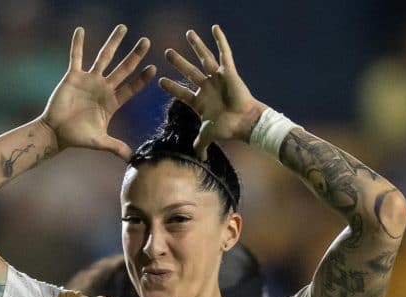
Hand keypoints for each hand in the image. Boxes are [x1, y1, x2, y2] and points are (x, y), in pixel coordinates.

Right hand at [41, 25, 155, 159]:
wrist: (55, 132)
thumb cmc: (77, 137)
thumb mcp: (99, 141)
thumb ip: (116, 146)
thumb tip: (132, 159)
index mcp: (112, 102)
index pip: (131, 88)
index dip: (142, 79)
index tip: (154, 68)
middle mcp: (103, 88)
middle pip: (123, 68)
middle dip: (135, 55)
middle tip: (147, 41)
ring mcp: (89, 80)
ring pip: (104, 57)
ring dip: (113, 43)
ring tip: (123, 28)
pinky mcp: (73, 76)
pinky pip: (76, 56)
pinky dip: (78, 44)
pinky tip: (81, 30)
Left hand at [159, 25, 266, 158]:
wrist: (245, 122)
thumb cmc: (229, 128)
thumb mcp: (209, 135)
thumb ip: (201, 144)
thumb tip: (199, 158)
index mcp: (200, 101)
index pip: (181, 92)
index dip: (171, 87)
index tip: (160, 81)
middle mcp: (207, 87)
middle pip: (189, 71)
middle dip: (178, 62)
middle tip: (167, 52)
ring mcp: (217, 78)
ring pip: (204, 59)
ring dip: (196, 46)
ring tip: (188, 33)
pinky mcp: (229, 72)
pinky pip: (224, 53)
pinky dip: (220, 40)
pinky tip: (214, 28)